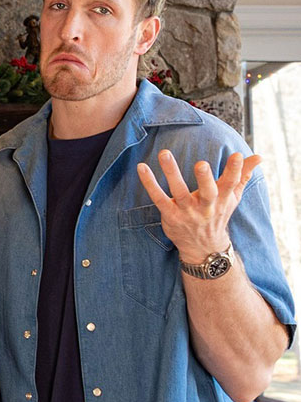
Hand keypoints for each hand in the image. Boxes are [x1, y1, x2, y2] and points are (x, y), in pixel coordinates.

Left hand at [137, 150, 259, 262]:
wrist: (203, 247)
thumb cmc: (217, 215)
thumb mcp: (232, 198)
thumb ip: (242, 176)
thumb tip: (258, 157)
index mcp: (222, 200)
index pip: (231, 184)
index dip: (235, 171)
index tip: (237, 155)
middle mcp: (206, 207)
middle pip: (207, 192)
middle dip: (205, 179)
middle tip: (201, 164)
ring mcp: (187, 211)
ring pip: (179, 191)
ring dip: (172, 172)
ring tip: (164, 153)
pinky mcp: (170, 215)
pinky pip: (159, 198)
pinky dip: (150, 184)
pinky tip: (142, 168)